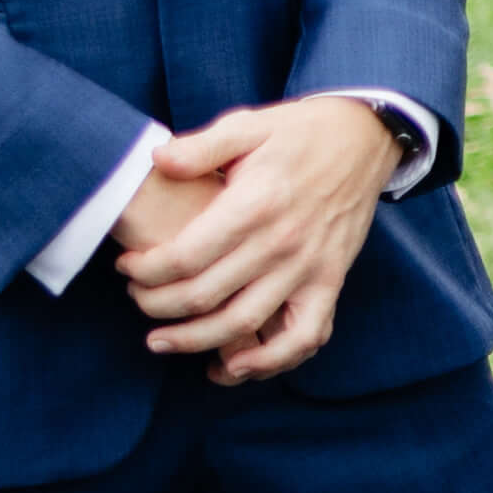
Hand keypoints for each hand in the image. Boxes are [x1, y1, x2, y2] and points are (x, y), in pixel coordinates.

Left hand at [113, 94, 395, 382]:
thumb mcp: (247, 125)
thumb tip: (157, 160)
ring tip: (162, 341)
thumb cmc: (299, 132)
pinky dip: (270, 362)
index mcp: (255, 205)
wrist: (366, 136)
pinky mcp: (331, 281)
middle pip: (203, 297)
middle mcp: (281, 244)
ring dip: (195, 343)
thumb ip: (201, 146)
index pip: (184, 258)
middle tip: (136, 297)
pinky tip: (235, 366)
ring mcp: (309, 267)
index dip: (144, 271)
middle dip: (156, 306)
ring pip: (243, 325)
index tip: (127, 266)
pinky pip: (305, 336)